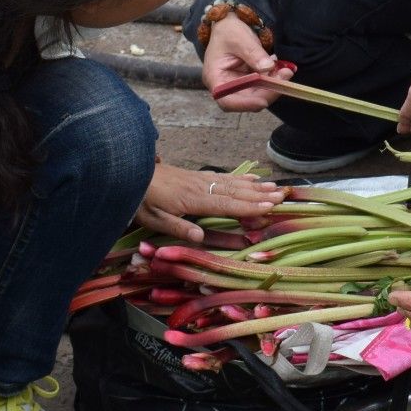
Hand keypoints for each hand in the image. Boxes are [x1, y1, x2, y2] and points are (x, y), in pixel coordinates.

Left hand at [136, 163, 285, 240]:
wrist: (128, 172)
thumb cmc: (139, 200)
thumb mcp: (153, 219)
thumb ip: (177, 227)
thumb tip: (201, 238)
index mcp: (192, 200)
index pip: (225, 205)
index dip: (248, 207)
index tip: (269, 207)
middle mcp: (200, 187)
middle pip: (234, 192)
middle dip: (259, 195)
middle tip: (282, 197)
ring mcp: (200, 179)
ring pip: (232, 183)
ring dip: (255, 186)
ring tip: (274, 188)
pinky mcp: (196, 176)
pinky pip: (223, 177)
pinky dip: (240, 178)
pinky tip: (251, 179)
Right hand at [202, 17, 279, 110]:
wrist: (229, 24)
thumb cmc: (228, 31)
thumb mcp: (240, 38)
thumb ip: (254, 53)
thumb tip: (268, 67)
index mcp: (215, 78)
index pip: (227, 100)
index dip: (245, 104)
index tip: (263, 100)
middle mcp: (225, 85)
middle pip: (245, 100)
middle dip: (267, 92)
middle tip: (285, 77)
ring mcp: (238, 84)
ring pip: (257, 95)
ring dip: (273, 86)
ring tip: (286, 71)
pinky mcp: (248, 81)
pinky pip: (262, 86)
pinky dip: (273, 80)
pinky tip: (282, 69)